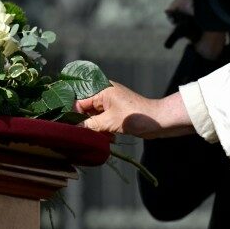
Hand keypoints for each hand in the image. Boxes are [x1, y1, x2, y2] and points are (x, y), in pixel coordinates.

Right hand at [75, 83, 194, 138]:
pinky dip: (104, 130)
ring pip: (94, 117)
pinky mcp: (116, 113)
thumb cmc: (135, 116)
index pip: (79, 101)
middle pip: (86, 110)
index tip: (70, 128)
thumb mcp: (109, 121)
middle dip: (86, 123)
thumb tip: (74, 130)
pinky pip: (103, 121)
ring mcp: (111, 104)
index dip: (73, 115)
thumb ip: (89, 125)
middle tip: (84, 135)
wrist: (158, 121)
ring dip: (96, 129)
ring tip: (100, 137)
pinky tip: (109, 138)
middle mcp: (105, 95)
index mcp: (102, 90)